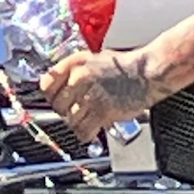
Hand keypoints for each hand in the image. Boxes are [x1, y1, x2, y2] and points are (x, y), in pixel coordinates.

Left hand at [38, 46, 157, 139]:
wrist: (147, 72)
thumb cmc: (126, 67)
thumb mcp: (94, 60)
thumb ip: (74, 72)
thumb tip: (59, 88)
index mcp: (75, 63)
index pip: (46, 85)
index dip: (52, 96)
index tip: (57, 100)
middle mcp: (80, 78)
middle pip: (57, 106)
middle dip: (67, 111)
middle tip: (80, 110)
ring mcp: (90, 95)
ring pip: (70, 121)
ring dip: (80, 123)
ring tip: (91, 117)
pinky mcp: (101, 112)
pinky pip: (83, 131)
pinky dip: (87, 133)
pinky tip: (94, 127)